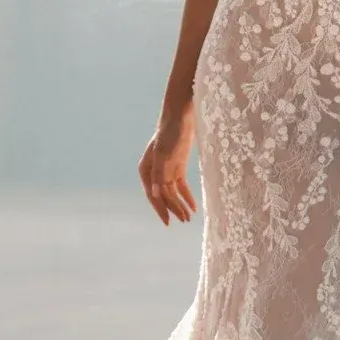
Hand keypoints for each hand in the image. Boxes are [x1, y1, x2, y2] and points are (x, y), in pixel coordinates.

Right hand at [137, 107, 198, 225]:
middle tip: (184, 221)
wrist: (180, 117)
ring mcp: (166, 170)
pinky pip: (181, 186)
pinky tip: (194, 207)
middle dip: (173, 209)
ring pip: (172, 193)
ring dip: (180, 205)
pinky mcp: (178, 167)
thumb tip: (154, 194)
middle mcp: (154, 172)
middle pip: (163, 196)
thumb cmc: (169, 133)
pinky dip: (187, 196)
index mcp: (145, 170)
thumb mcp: (164, 153)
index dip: (160, 209)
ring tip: (189, 218)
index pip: (153, 195)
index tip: (168, 222)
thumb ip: (159, 174)